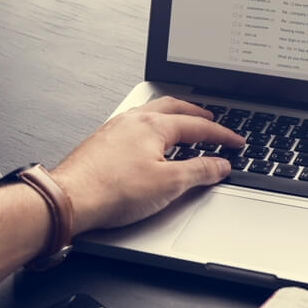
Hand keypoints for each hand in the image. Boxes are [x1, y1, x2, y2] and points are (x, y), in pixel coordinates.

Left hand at [51, 97, 244, 233]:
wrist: (71, 198)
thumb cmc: (112, 190)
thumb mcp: (168, 183)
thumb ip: (199, 171)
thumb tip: (220, 165)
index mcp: (154, 124)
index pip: (198, 126)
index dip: (222, 135)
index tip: (236, 142)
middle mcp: (134, 120)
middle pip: (174, 108)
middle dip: (197, 114)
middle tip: (211, 121)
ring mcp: (116, 128)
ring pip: (152, 112)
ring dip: (173, 116)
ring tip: (183, 125)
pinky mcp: (103, 141)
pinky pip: (135, 124)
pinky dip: (153, 126)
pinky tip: (149, 140)